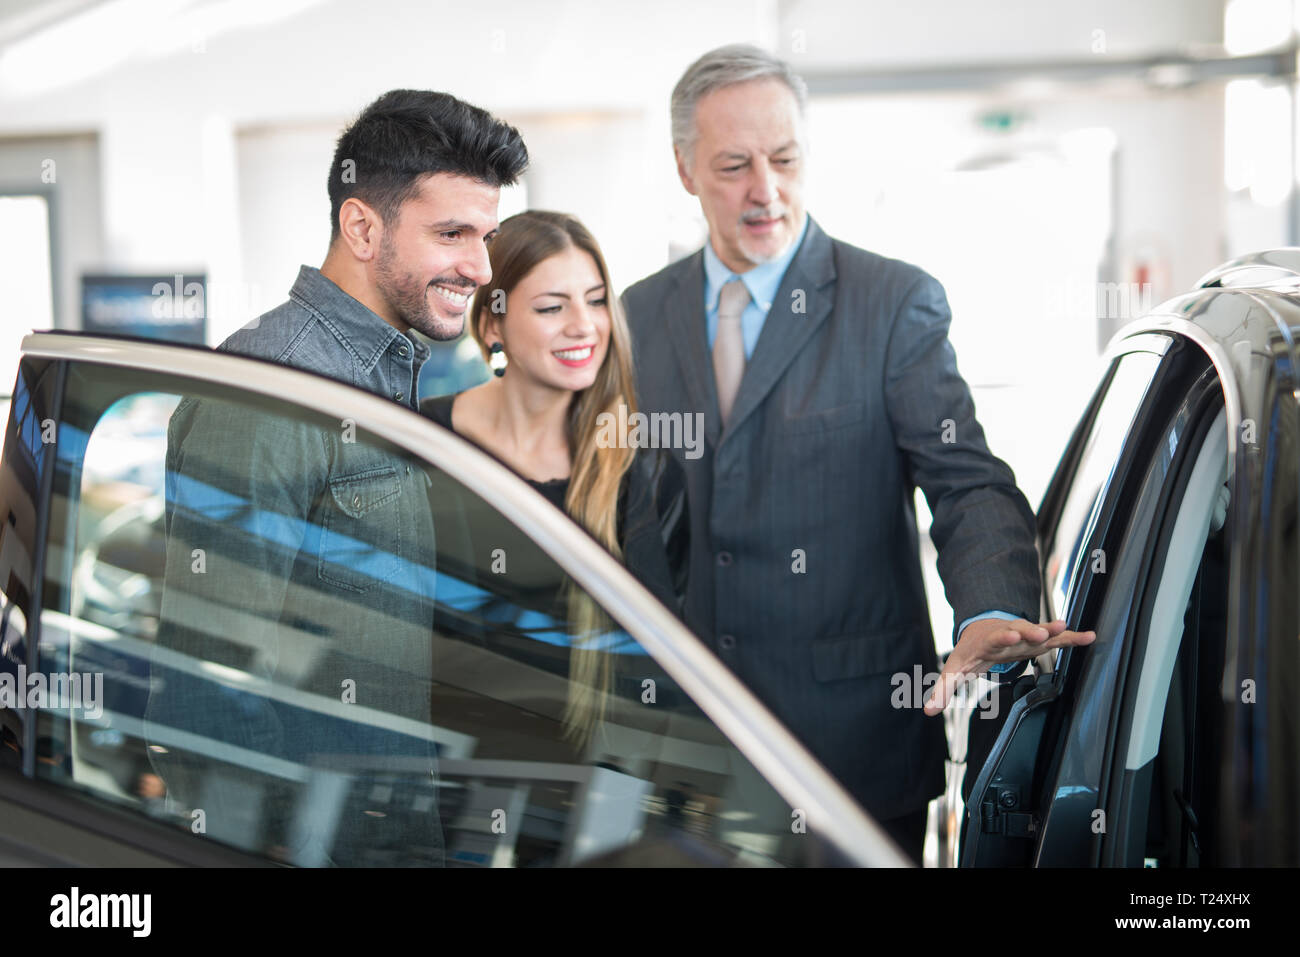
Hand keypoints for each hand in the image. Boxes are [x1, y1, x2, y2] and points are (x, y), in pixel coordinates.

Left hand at [922, 617, 1095, 715]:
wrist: (981, 629)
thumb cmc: (969, 652)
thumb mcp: (954, 671)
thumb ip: (943, 690)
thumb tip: (928, 711)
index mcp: (987, 641)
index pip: (995, 638)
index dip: (1004, 637)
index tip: (1013, 634)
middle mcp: (1008, 634)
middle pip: (1020, 631)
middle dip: (1030, 631)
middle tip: (1041, 632)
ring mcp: (1025, 635)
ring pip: (1040, 631)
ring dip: (1053, 630)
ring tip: (1066, 627)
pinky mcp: (1038, 639)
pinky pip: (1057, 638)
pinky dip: (1072, 637)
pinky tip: (1089, 636)